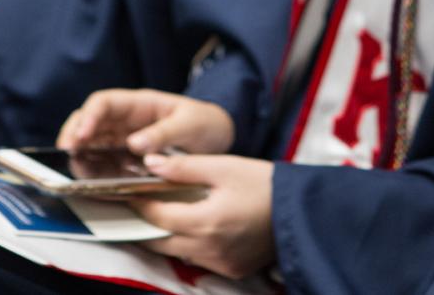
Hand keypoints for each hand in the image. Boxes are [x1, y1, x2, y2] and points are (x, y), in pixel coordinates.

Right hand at [57, 89, 235, 155]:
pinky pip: (103, 161)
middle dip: (73, 134)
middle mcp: (125, 120)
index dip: (88, 117)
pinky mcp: (126, 158)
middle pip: (88, 120)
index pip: (104, 102)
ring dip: (79, 154)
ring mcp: (123, 138)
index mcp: (139, 104)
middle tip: (66, 155)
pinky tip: (91, 181)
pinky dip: (93, 169)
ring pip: (90, 141)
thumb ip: (165, 133)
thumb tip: (134, 144)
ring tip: (74, 170)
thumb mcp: (190, 125)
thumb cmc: (204, 124)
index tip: (81, 136)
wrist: (217, 137)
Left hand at [133, 154, 275, 279]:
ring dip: (168, 236)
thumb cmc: (265, 184)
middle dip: (146, 226)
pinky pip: (200, 261)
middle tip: (138, 207)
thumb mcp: (224, 167)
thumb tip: (150, 163)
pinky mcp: (233, 270)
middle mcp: (210, 250)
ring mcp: (221, 264)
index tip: (130, 193)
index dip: (140, 205)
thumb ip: (184, 167)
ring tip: (165, 214)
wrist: (303, 209)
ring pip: (179, 253)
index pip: (158, 217)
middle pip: (161, 243)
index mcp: (206, 222)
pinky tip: (195, 227)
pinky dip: (191, 245)